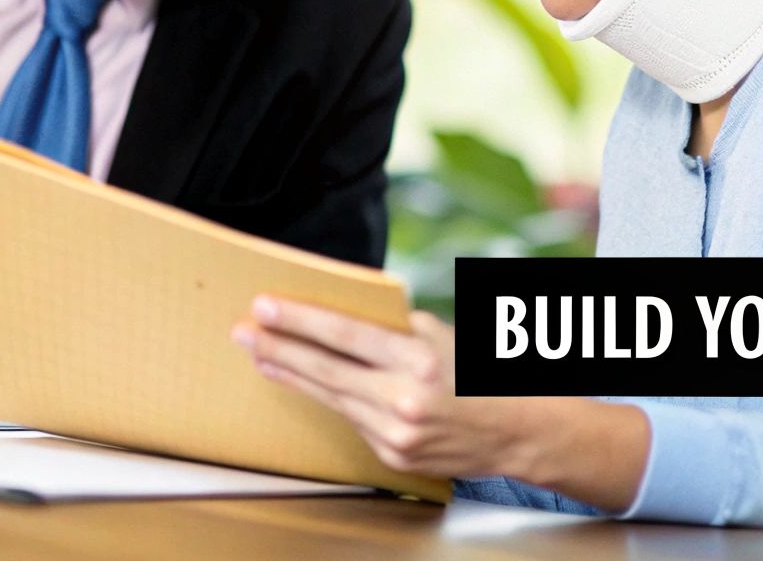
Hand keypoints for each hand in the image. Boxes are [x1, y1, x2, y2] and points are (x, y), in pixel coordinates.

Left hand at [231, 296, 528, 478]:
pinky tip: (302, 383)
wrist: (518, 429)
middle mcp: (405, 400)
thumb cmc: (477, 371)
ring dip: (291, 375)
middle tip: (244, 331)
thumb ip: (391, 328)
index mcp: (420, 359)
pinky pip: (352, 421)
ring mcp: (397, 434)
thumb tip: (337, 318)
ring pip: (331, 398)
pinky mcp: (393, 456)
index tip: (265, 306)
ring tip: (261, 355)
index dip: (301, 320)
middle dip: (280, 348)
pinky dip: (328, 399)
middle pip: (327, 370)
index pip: (346, 335)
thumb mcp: (439, 335)